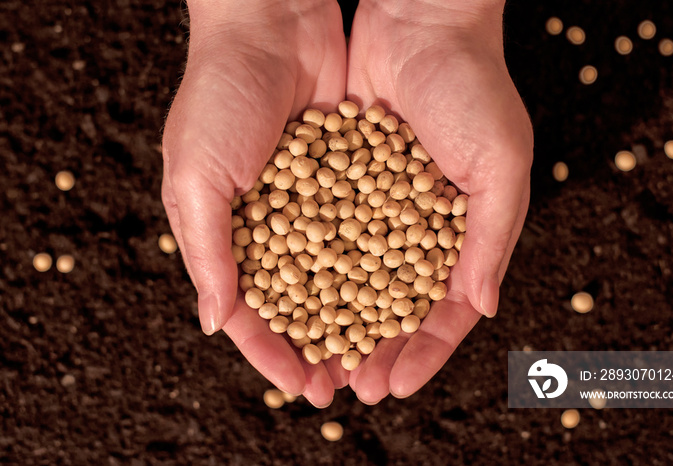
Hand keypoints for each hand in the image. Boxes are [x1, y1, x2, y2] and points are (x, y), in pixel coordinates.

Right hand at [161, 0, 346, 406]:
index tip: (303, 385)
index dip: (275, 351)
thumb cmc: (217, 95)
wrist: (270, 23)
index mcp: (228, 232)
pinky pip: (370, 228)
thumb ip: (208, 251)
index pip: (253, 310)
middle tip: (351, 383)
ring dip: (359, 313)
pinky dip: (384, 261)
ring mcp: (316, 202)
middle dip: (325, 343)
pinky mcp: (352, 176)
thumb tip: (216, 323)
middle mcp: (275, 224)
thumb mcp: (195, 176)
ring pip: (341, 273)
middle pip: (303, 301)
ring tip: (383, 351)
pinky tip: (404, 292)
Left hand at [346, 0, 532, 402]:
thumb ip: (493, 238)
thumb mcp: (502, 163)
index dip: (421, 351)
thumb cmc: (474, 88)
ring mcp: (375, 206)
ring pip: (352, 278)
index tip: (395, 385)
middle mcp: (415, 227)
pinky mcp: (338, 180)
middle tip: (349, 389)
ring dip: (335, 321)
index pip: (442, 309)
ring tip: (315, 363)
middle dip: (371, 348)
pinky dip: (308, 269)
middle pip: (391, 304)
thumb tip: (481, 309)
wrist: (421, 20)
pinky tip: (288, 302)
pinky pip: (322, 233)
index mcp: (460, 233)